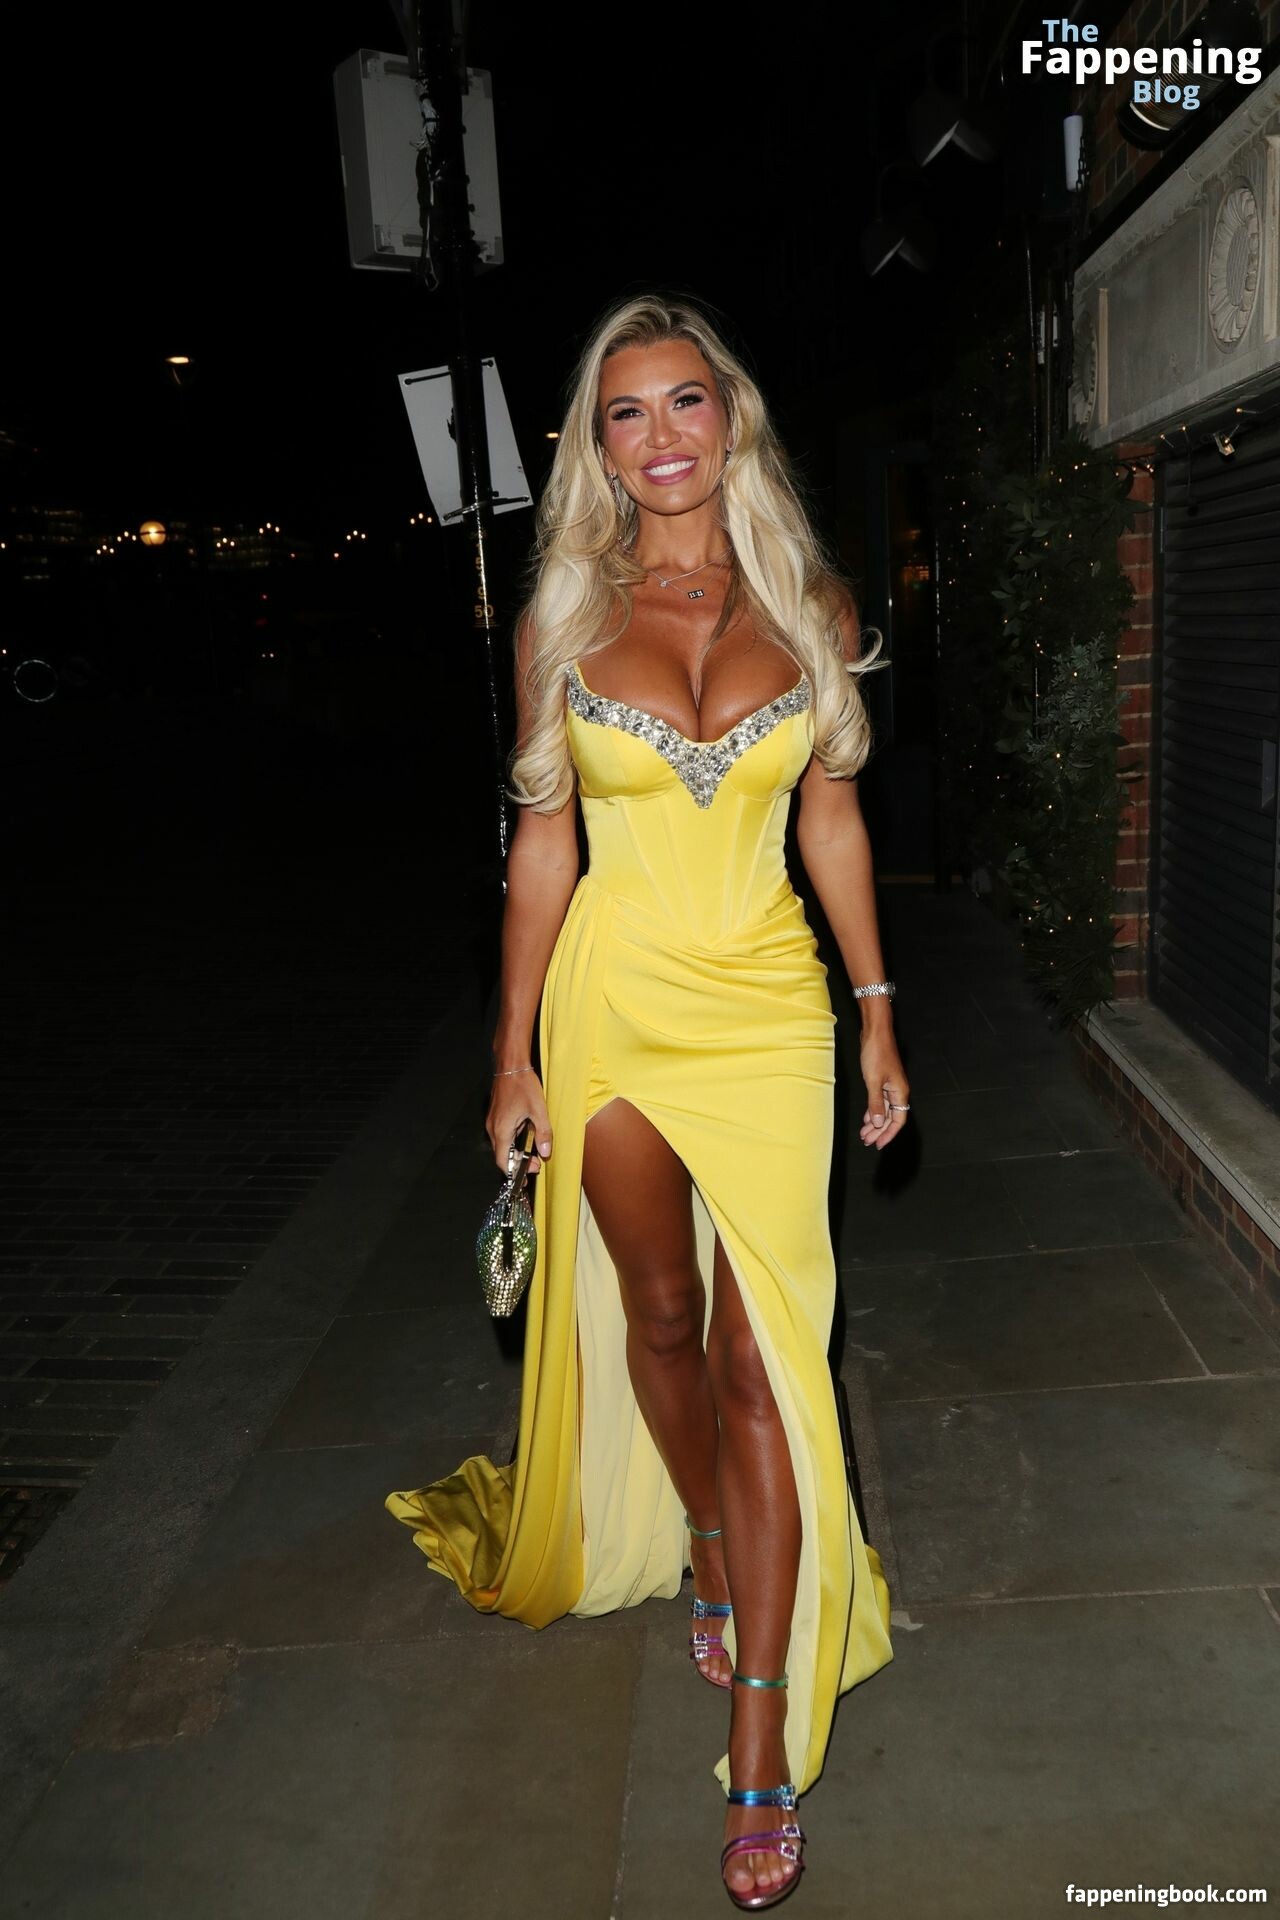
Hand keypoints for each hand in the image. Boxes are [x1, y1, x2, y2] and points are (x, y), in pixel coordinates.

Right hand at [487, 1068, 552, 1175]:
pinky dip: (513, 1142)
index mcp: (502, 1130)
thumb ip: (543, 1133)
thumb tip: (545, 1152)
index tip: (527, 1175)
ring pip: (502, 1146)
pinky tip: (525, 1138)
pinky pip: (502, 1136)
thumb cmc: (523, 1086)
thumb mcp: (538, 1110)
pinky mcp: (495, 1117)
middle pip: (502, 1155)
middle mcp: (493, 1128)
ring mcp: (492, 1122)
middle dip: (518, 1163)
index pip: (503, 1161)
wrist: (511, 1066)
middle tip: (536, 1164)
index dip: (515, 1171)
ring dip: (516, 1153)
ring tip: (533, 1153)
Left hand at [858, 1034, 909, 1150]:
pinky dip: (873, 1111)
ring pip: (884, 1110)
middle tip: (867, 1142)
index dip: (888, 1134)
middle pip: (891, 1117)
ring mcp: (890, 1086)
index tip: (878, 1145)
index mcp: (900, 1092)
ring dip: (875, 1123)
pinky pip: (879, 1102)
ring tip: (864, 1134)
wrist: (875, 1032)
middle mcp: (898, 1091)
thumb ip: (876, 1103)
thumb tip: (879, 1124)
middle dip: (879, 1131)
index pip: (898, 1120)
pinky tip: (866, 1119)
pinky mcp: (882, 1081)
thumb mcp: (873, 1081)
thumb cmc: (876, 1053)